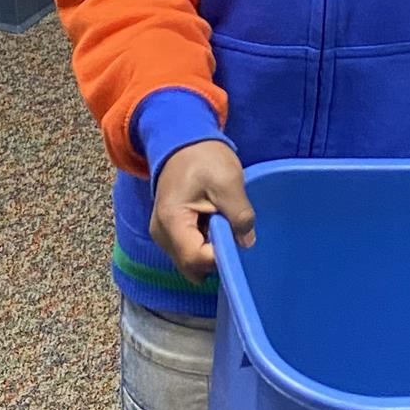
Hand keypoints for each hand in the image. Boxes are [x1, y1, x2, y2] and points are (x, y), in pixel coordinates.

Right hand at [150, 140, 253, 283]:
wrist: (183, 143)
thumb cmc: (204, 158)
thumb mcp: (228, 181)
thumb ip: (239, 214)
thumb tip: (247, 243)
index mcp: (172, 221)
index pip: (195, 259)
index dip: (220, 257)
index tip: (237, 241)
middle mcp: (161, 235)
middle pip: (191, 267)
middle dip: (215, 259)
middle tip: (233, 235)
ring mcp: (163, 235)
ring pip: (191, 263)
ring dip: (210, 252)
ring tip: (224, 227)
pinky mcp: (170, 233)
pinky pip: (189, 251)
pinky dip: (204, 246)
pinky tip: (216, 228)